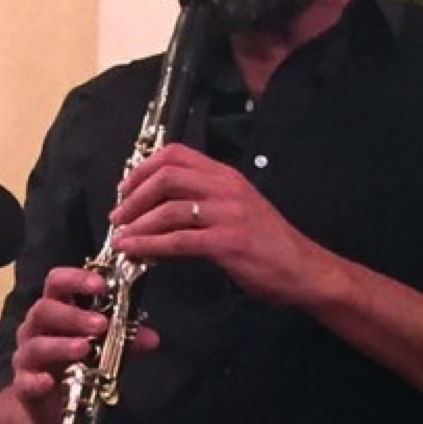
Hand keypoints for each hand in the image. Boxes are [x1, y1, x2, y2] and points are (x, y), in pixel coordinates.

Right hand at [9, 262, 161, 423]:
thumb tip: (152, 338)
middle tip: (101, 324)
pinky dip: (36, 381)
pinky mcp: (24, 386)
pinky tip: (49, 382)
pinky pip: (26, 381)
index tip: (101, 284)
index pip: (58, 283)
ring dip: (60, 345)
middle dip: (72, 315)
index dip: (76, 279)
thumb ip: (124, 341)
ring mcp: (27, 357)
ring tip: (84, 349)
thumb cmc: (75, 366)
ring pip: (36, 345)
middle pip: (43, 309)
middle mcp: (37, 329)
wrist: (53, 407)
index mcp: (56, 311)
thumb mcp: (103, 350)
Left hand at [113, 143, 328, 308]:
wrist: (303, 269)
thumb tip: (164, 205)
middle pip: (167, 176)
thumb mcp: (238, 208)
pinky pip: (178, 240)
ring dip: (137, 223)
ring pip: (169, 208)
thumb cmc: (269, 244)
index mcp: (226, 176)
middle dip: (134, 196)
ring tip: (120, 237)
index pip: (176, 154)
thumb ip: (206, 200)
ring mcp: (227, 214)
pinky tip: (134, 251)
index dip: (143, 168)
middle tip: (118, 215)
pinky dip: (149, 245)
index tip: (125, 187)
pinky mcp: (227, 242)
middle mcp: (226, 188)